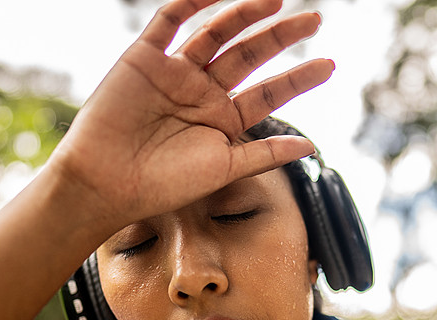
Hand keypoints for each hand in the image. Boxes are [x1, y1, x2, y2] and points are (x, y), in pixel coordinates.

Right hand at [51, 0, 332, 232]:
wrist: (106, 184)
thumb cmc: (164, 184)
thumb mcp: (224, 169)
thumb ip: (264, 154)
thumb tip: (310, 147)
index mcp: (222, 120)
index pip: (269, 92)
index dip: (298, 78)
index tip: (330, 65)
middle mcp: (202, 92)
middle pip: (249, 55)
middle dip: (281, 36)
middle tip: (314, 19)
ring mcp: (175, 73)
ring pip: (217, 33)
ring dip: (245, 14)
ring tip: (276, 1)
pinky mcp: (144, 57)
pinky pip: (170, 20)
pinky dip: (192, 1)